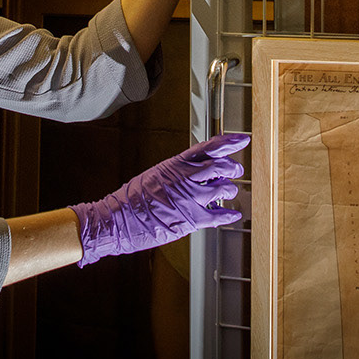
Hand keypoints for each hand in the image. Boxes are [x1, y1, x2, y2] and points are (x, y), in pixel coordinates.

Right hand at [71, 131, 246, 266]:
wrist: (116, 219)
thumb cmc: (131, 199)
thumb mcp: (154, 175)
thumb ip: (176, 172)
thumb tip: (191, 172)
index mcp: (176, 164)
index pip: (209, 147)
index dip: (229, 142)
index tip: (242, 139)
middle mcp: (186, 178)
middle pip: (222, 166)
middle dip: (233, 168)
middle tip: (236, 171)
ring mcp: (190, 198)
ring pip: (224, 189)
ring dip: (230, 191)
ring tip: (229, 193)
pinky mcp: (191, 219)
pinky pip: (219, 216)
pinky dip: (229, 215)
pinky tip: (232, 215)